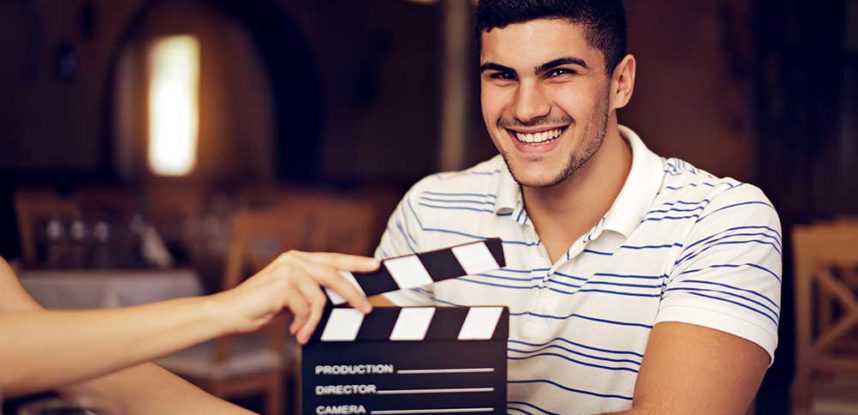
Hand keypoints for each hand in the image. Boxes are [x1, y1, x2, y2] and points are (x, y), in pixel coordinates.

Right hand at [211, 251, 378, 342]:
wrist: (230, 313)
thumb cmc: (260, 307)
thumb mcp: (291, 297)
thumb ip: (310, 292)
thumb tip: (338, 299)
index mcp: (297, 259)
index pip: (333, 258)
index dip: (355, 262)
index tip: (375, 265)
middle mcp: (294, 260)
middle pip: (334, 274)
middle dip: (353, 293)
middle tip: (366, 308)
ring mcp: (288, 270)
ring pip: (320, 297)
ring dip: (314, 321)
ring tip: (304, 332)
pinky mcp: (282, 285)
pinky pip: (306, 309)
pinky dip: (304, 325)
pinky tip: (294, 331)